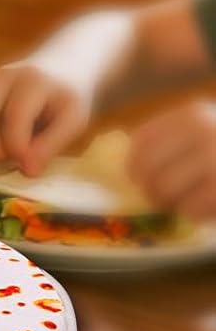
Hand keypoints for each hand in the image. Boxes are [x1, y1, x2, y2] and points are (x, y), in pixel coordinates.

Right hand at [0, 61, 91, 175]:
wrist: (57, 67)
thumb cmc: (66, 98)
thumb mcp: (73, 120)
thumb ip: (51, 145)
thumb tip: (27, 170)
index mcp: (32, 81)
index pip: (16, 116)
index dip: (19, 147)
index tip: (29, 167)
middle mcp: (0, 78)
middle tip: (8, 162)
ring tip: (0, 156)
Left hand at [127, 101, 215, 218]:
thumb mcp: (203, 133)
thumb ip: (170, 143)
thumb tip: (127, 168)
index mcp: (191, 116)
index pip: (142, 142)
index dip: (132, 166)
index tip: (136, 179)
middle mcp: (203, 132)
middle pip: (149, 170)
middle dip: (150, 190)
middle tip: (159, 199)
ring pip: (166, 191)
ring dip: (169, 204)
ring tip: (181, 205)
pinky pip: (192, 208)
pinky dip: (192, 214)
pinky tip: (200, 211)